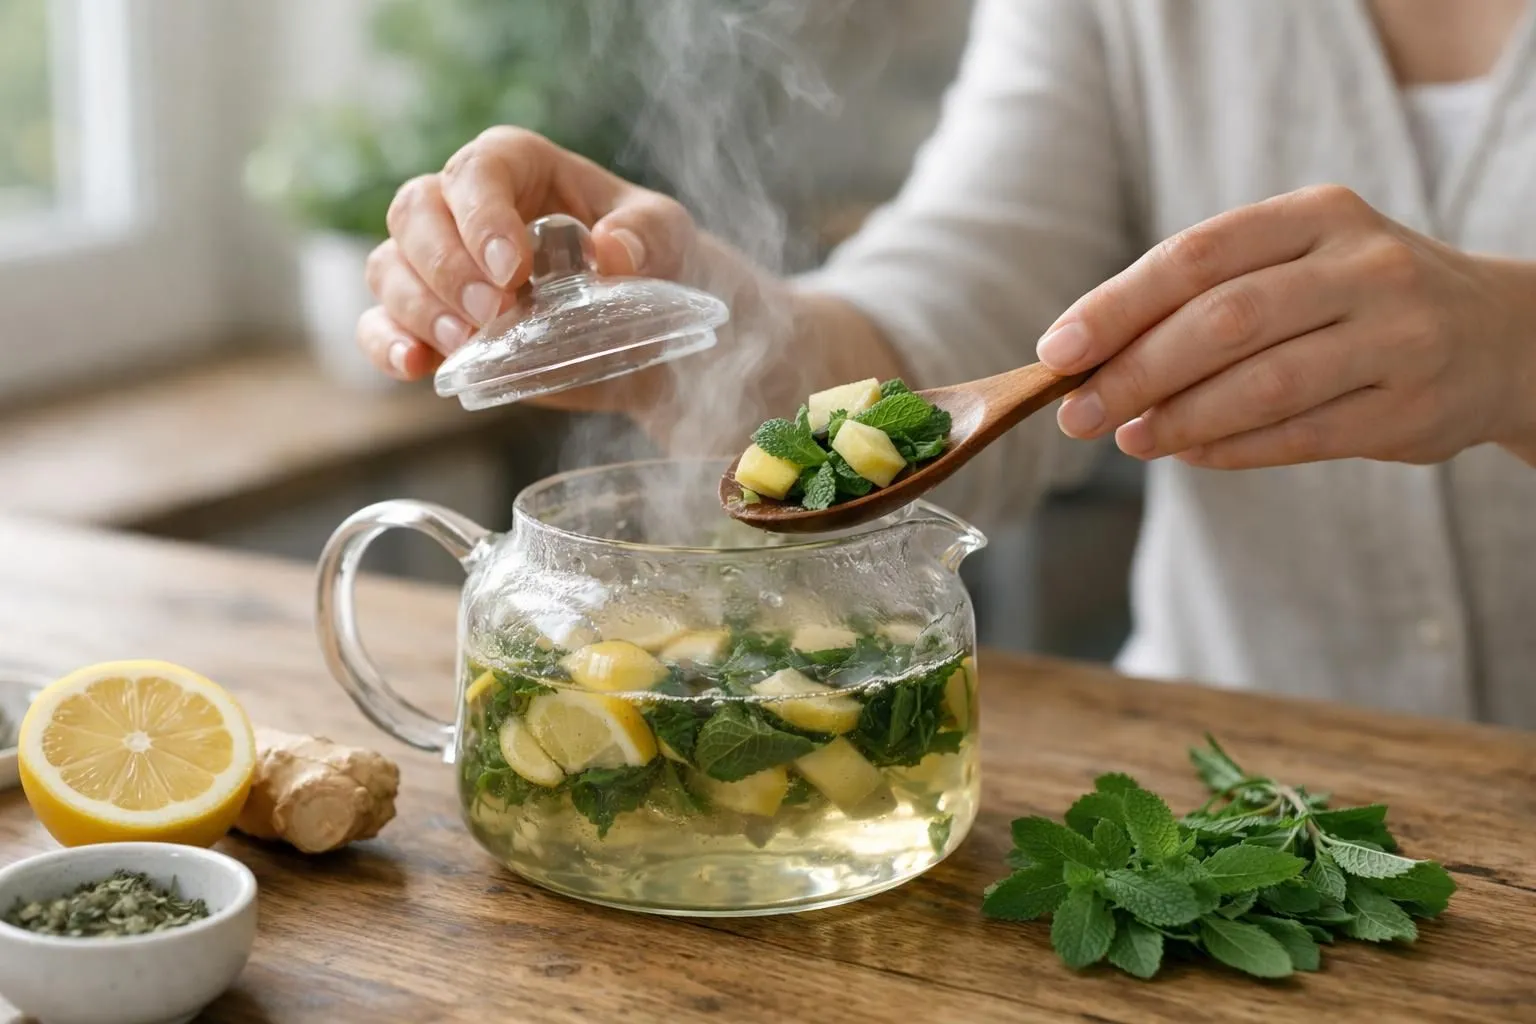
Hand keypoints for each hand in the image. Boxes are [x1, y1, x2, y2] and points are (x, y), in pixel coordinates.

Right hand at [357, 126, 699, 393]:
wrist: (649, 329)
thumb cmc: (652, 259)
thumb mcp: (667, 235)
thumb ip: (646, 235)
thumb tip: (611, 251)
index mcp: (519, 168)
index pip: (478, 171)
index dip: (483, 215)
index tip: (514, 269)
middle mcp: (465, 208)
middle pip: (416, 213)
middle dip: (446, 265)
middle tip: (495, 311)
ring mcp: (441, 266)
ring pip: (390, 266)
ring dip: (419, 307)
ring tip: (468, 342)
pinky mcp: (435, 323)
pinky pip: (380, 324)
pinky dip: (386, 344)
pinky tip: (414, 365)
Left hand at [1035, 185, 1535, 468]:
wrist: (1498, 336)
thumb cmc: (1354, 299)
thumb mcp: (1294, 264)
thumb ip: (1204, 297)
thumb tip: (1089, 358)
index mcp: (1317, 215)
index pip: (1196, 256)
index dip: (1116, 305)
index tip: (1057, 350)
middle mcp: (1364, 267)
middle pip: (1223, 321)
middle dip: (1134, 372)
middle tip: (1077, 413)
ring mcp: (1397, 336)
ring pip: (1262, 384)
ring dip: (1178, 419)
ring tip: (1127, 437)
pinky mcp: (1411, 408)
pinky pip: (1300, 436)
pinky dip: (1230, 449)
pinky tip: (1187, 452)